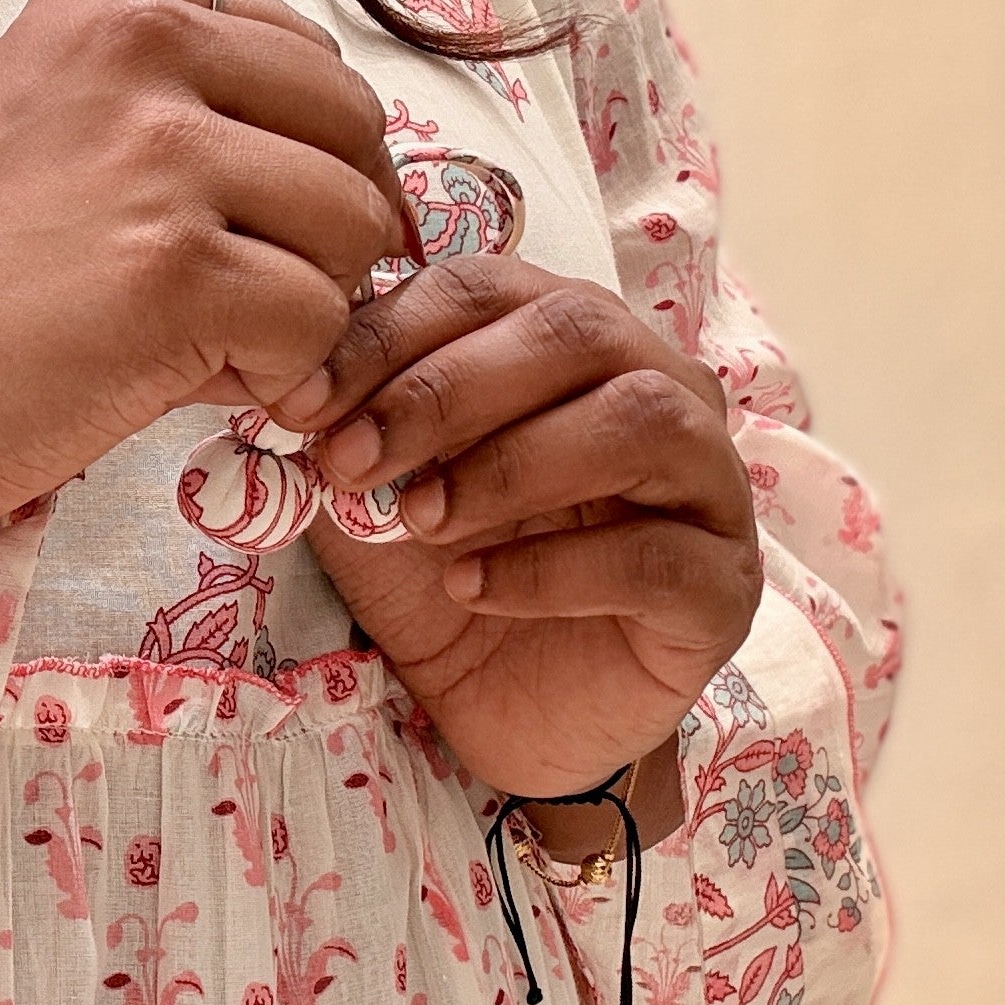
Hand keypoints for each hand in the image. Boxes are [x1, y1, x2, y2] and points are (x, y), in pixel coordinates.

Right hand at [0, 0, 412, 532]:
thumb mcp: (51, 118)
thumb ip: (183, 102)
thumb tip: (356, 168)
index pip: (309, 58)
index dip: (308, 157)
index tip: (259, 222)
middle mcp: (141, 44)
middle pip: (354, 132)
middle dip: (327, 229)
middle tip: (255, 295)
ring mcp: (162, 155)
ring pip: (356, 226)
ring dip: (311, 305)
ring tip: (221, 339)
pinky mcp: (178, 271)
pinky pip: (319, 324)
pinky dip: (286, 375)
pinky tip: (205, 382)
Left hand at [304, 256, 761, 801]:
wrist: (508, 717)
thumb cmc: (449, 581)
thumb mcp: (372, 498)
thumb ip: (344, 433)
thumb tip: (283, 385)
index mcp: (569, 343)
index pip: (490, 287)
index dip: (389, 332)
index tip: (298, 402)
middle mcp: (658, 388)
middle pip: (576, 329)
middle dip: (445, 389)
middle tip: (353, 461)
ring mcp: (707, 485)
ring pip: (641, 420)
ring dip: (512, 464)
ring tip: (423, 524)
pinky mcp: (721, 587)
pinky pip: (655, 555)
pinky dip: (551, 569)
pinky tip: (473, 589)